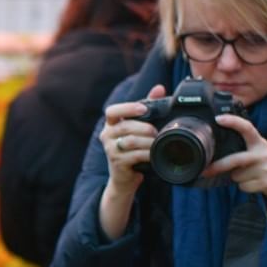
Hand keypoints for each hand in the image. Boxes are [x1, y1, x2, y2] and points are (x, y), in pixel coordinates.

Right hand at [97, 85, 164, 239]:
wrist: (124, 178)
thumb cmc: (132, 149)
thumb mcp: (138, 127)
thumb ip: (147, 106)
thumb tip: (159, 88)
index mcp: (111, 124)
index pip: (112, 111)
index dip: (128, 108)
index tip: (143, 109)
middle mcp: (107, 135)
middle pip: (125, 127)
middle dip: (144, 128)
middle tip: (157, 131)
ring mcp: (110, 150)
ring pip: (130, 141)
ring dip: (147, 141)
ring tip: (157, 142)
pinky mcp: (117, 163)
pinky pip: (134, 155)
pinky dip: (147, 154)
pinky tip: (154, 154)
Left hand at [205, 114, 266, 214]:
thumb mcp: (264, 151)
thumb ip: (247, 150)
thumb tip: (222, 156)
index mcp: (261, 143)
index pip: (246, 128)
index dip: (232, 122)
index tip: (218, 119)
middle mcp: (262, 154)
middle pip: (234, 160)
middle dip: (218, 166)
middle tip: (206, 170)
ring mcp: (264, 169)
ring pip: (237, 176)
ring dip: (239, 179)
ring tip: (252, 176)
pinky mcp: (265, 183)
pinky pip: (244, 187)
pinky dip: (246, 188)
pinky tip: (257, 184)